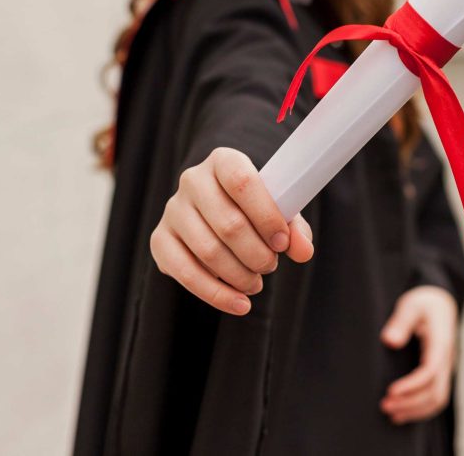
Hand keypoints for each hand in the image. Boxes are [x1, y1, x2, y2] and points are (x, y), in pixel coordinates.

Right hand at [150, 147, 313, 315]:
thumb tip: (303, 251)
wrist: (216, 209)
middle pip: (228, 223)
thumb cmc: (253, 207)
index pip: (242, 181)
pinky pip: (186, 273)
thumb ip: (294, 228)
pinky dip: (216, 294)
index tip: (283, 243)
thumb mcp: (276, 209)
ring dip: (239, 275)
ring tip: (256, 282)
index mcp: (223, 161)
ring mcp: (173, 210)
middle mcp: (193, 180)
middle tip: (270, 265)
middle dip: (257, 253)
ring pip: (208, 250)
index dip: (266, 215)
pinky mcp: (160, 240)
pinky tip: (239, 303)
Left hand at [379, 286, 457, 424]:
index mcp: (440, 344)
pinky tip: (400, 414)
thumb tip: (389, 341)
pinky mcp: (439, 373)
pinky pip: (435, 397)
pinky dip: (420, 410)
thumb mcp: (411, 304)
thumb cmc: (423, 302)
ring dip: (415, 410)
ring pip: (437, 400)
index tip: (390, 391)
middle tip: (384, 406)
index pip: (429, 373)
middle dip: (411, 403)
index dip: (411, 386)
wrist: (440, 302)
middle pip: (435, 392)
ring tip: (390, 414)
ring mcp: (444, 368)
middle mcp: (445, 360)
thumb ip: (401, 321)